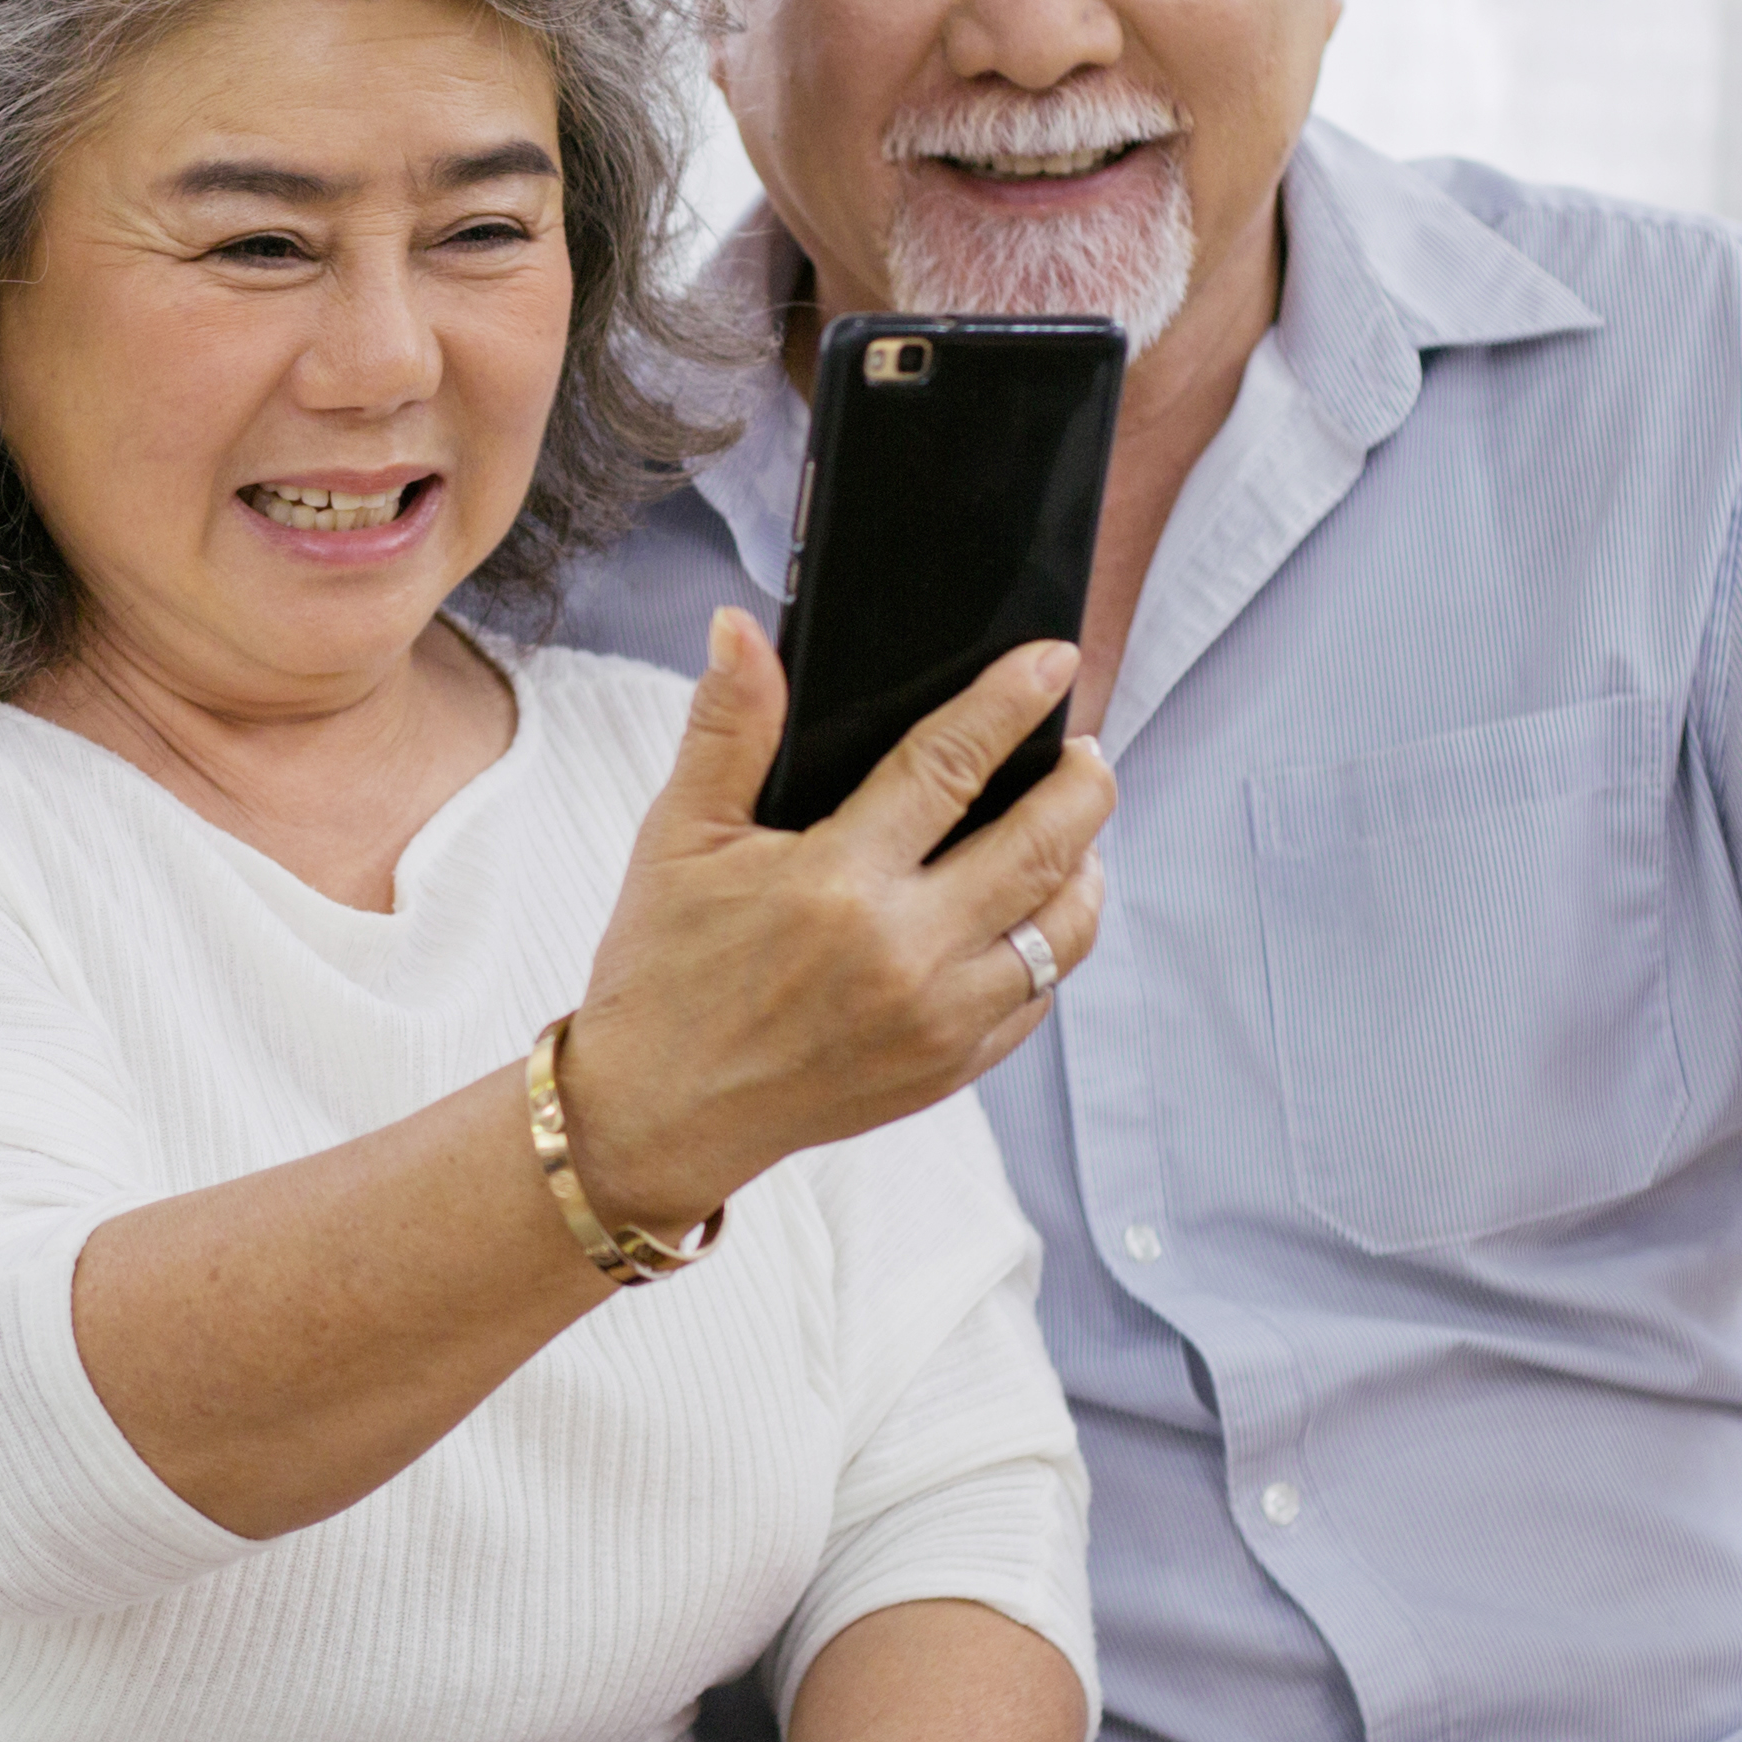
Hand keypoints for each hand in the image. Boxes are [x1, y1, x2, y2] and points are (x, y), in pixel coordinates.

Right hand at [552, 610, 1110, 1237]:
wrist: (657, 1113)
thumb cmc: (663, 970)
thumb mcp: (677, 838)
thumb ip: (725, 727)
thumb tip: (739, 628)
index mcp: (837, 884)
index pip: (953, 765)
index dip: (1012, 704)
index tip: (1053, 663)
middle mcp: (904, 954)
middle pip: (1043, 845)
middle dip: (1083, 783)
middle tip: (1084, 750)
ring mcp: (938, 1020)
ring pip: (1064, 929)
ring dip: (1084, 866)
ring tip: (1071, 830)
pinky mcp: (949, 1069)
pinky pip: (1038, 998)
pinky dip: (1051, 945)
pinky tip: (1031, 913)